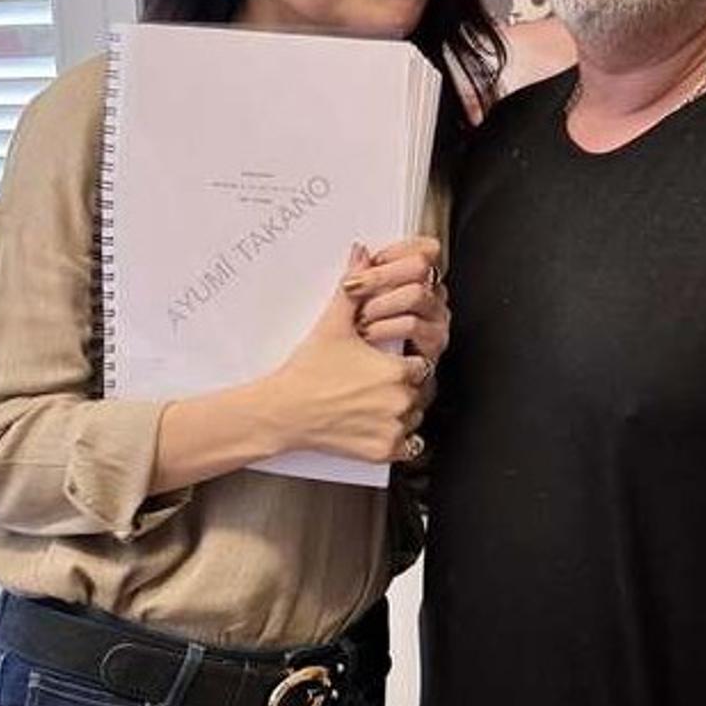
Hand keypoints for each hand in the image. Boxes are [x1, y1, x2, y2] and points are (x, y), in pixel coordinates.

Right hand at [266, 246, 432, 463]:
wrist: (282, 411)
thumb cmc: (307, 370)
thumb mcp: (333, 325)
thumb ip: (352, 289)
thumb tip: (360, 254)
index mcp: (396, 370)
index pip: (422, 363)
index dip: (407, 362)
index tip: (390, 362)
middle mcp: (400, 402)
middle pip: (420, 391)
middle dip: (405, 386)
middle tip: (378, 382)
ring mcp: (392, 429)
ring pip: (414, 417)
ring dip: (401, 411)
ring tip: (373, 402)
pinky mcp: (382, 451)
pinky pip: (406, 445)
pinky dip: (396, 438)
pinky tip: (375, 424)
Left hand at [343, 235, 449, 365]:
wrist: (372, 387)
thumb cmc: (366, 346)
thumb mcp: (355, 307)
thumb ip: (360, 277)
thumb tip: (358, 251)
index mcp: (419, 281)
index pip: (425, 249)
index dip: (398, 250)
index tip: (370, 260)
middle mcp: (432, 297)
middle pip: (420, 267)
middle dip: (381, 276)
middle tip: (354, 287)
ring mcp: (436, 319)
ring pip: (417, 293)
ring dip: (381, 304)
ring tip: (359, 317)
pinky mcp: (434, 343)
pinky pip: (413, 324)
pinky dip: (384, 327)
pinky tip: (368, 334)